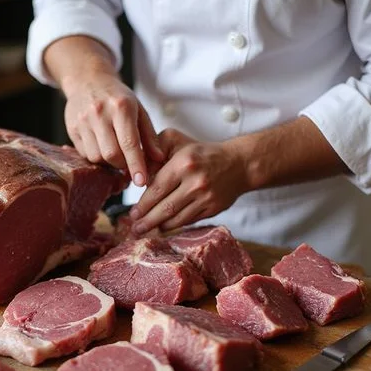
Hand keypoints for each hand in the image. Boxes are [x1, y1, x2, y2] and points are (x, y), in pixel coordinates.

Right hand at [62, 72, 162, 185]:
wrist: (88, 80)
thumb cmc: (118, 98)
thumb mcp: (139, 110)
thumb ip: (149, 136)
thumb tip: (159, 158)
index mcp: (121, 107)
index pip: (129, 143)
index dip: (136, 165)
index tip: (141, 181)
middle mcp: (100, 113)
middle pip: (111, 154)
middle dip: (122, 166)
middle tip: (128, 165)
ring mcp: (83, 121)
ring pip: (96, 157)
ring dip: (108, 163)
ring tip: (115, 153)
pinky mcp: (71, 128)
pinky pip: (84, 154)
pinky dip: (96, 157)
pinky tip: (101, 147)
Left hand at [130, 129, 251, 233]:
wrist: (238, 164)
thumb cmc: (201, 153)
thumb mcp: (177, 141)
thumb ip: (154, 152)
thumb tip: (139, 176)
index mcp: (184, 163)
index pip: (157, 188)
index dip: (143, 205)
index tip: (132, 214)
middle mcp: (195, 182)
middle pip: (165, 208)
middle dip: (147, 221)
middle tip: (135, 228)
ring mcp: (206, 198)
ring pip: (176, 219)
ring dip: (159, 226)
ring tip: (145, 230)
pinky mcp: (213, 209)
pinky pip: (188, 221)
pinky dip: (175, 225)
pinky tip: (164, 226)